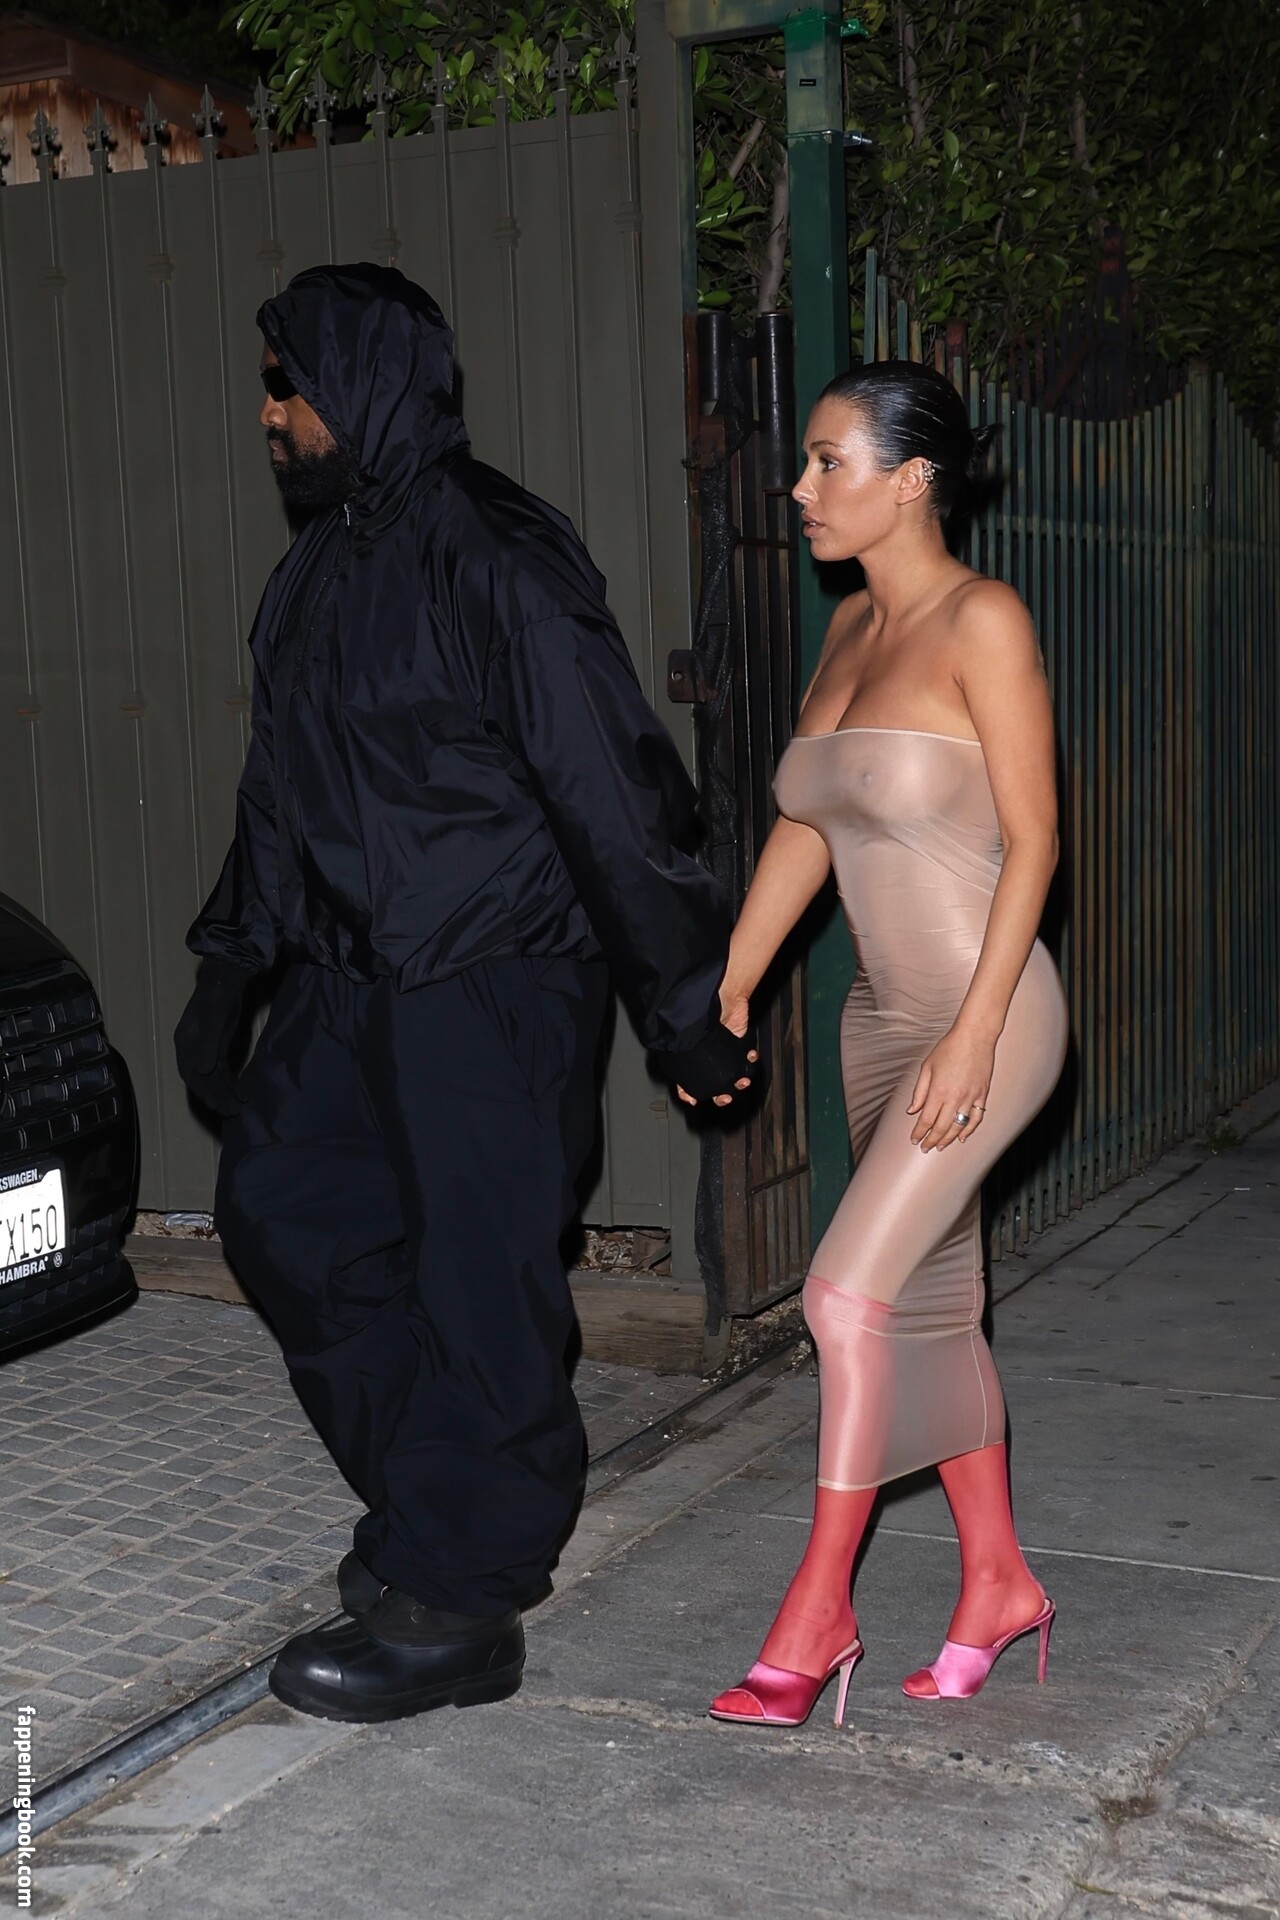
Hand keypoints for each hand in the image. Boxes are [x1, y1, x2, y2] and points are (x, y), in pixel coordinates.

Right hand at [174, 959, 255, 1118]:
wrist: (227, 980)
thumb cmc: (217, 997)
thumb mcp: (212, 1018)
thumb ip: (207, 1043)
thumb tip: (203, 1070)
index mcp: (185, 1044)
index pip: (191, 1075)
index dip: (204, 1092)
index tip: (218, 1105)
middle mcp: (192, 1051)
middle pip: (203, 1081)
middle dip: (217, 1097)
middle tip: (233, 1112)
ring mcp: (206, 1051)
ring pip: (214, 1078)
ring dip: (225, 1093)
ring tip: (240, 1106)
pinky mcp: (219, 1049)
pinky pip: (223, 1072)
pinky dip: (231, 1083)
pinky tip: (242, 1092)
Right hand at [675, 984, 757, 1106]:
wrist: (720, 993)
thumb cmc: (699, 1008)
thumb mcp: (684, 1034)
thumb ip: (681, 1056)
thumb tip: (680, 1083)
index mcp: (689, 1055)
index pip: (686, 1080)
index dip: (688, 1093)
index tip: (693, 1099)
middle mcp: (706, 1055)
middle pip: (712, 1083)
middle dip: (720, 1095)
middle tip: (724, 1097)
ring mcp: (723, 1051)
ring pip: (732, 1076)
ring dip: (738, 1082)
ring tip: (741, 1081)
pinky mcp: (739, 1043)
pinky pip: (746, 1058)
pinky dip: (750, 1060)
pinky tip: (749, 1057)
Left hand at [906, 1024, 993, 1151]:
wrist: (975, 1036)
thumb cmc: (949, 1048)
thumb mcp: (927, 1067)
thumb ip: (919, 1092)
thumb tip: (912, 1110)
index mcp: (938, 1091)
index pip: (926, 1120)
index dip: (919, 1133)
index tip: (914, 1139)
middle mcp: (955, 1097)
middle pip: (941, 1128)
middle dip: (931, 1140)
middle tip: (925, 1147)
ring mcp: (970, 1098)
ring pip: (958, 1127)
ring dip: (948, 1139)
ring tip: (940, 1146)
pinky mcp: (982, 1095)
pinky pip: (976, 1118)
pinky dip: (969, 1130)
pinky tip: (962, 1137)